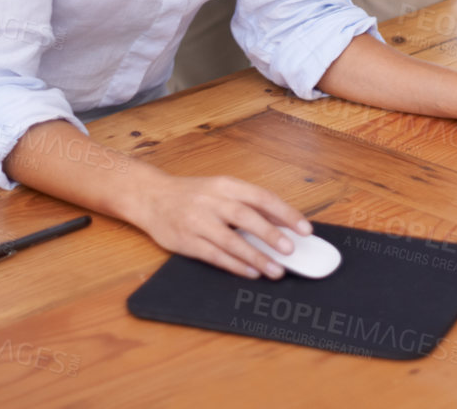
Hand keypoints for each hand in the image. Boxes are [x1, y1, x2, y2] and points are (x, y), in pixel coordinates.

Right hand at [130, 173, 314, 279]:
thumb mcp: (221, 189)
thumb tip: (284, 223)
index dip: (285, 213)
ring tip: (275, 270)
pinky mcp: (186, 241)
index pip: (262, 197)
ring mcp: (197, 221)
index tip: (305, 229)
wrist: (151, 197)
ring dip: (255, 256)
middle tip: (291, 250)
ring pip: (230, 240)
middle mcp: (212, 201)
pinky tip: (251, 272)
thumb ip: (249, 203)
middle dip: (270, 234)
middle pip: (246, 217)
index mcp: (226, 185)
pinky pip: (214, 255)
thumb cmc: (193, 194)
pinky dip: (235, 265)